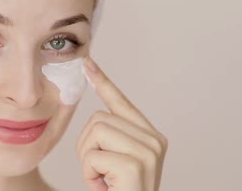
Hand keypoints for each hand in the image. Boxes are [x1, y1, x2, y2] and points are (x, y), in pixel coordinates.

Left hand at [76, 54, 167, 190]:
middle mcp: (154, 141)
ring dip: (88, 161)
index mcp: (150, 137)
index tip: (87, 63)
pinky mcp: (135, 165)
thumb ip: (110, 136)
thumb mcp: (114, 162)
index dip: (103, 82)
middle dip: (87, 146)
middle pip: (98, 119)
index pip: (122, 102)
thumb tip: (93, 112)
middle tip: (101, 173)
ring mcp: (148, 152)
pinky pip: (92, 155)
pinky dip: (89, 174)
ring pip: (94, 132)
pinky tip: (106, 188)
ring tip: (105, 180)